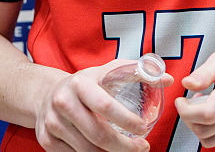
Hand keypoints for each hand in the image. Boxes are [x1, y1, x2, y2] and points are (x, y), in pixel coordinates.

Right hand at [35, 60, 168, 150]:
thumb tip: (168, 79)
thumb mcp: (108, 72)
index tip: (143, 129)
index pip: (106, 106)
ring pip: (88, 150)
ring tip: (126, 150)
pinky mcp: (46, 140)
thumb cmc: (87, 83)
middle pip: (99, 135)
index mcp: (80, 84)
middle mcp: (63, 102)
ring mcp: (52, 123)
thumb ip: (138, 73)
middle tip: (141, 148)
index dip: (127, 120)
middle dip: (124, 147)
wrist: (47, 93)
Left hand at [174, 41, 214, 146]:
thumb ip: (204, 72)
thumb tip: (187, 84)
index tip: (180, 101)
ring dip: (200, 126)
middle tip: (188, 103)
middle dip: (188, 119)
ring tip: (203, 105)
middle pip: (206, 130)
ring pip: (213, 139)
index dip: (186, 112)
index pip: (207, 114)